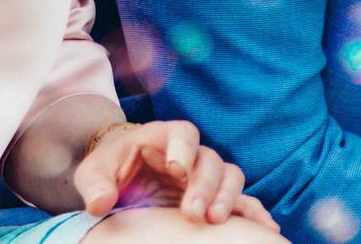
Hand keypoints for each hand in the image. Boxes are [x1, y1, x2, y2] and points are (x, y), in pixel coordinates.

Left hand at [72, 120, 279, 230]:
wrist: (123, 175)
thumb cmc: (111, 168)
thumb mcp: (94, 173)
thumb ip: (95, 184)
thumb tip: (101, 203)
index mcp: (161, 137)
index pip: (182, 133)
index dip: (183, 148)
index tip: (176, 170)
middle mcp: (190, 153)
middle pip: (210, 159)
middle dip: (204, 185)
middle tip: (193, 213)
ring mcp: (205, 174)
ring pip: (230, 176)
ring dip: (227, 197)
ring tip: (214, 221)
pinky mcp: (214, 196)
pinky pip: (242, 200)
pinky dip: (254, 211)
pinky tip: (266, 227)